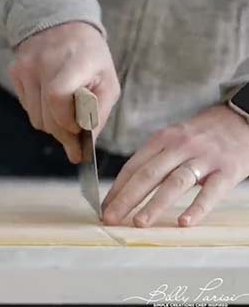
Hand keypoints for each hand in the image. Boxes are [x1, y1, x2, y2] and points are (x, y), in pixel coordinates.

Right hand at [8, 22, 119, 163]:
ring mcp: (25, 67)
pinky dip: (41, 111)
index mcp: (72, 61)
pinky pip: (26, 107)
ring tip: (65, 113)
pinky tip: (51, 99)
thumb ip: (99, 113)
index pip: (58, 98)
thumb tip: (86, 145)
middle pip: (46, 118)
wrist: (61, 23)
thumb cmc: (89, 56)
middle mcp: (43, 62)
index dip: (68, 121)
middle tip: (75, 137)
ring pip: (35, 118)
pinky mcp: (15, 71)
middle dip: (63, 133)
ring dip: (52, 123)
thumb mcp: (107, 80)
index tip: (79, 129)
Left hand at [102, 105, 248, 227]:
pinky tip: (183, 222)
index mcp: (162, 139)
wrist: (244, 117)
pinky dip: (197, 207)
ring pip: (174, 182)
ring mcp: (204, 158)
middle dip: (126, 198)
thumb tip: (126, 188)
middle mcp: (180, 146)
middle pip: (148, 175)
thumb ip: (154, 159)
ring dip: (154, 204)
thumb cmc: (203, 135)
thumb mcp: (175, 138)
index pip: (133, 166)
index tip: (104, 208)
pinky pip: (211, 191)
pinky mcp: (228, 169)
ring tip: (139, 222)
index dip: (116, 189)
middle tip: (111, 218)